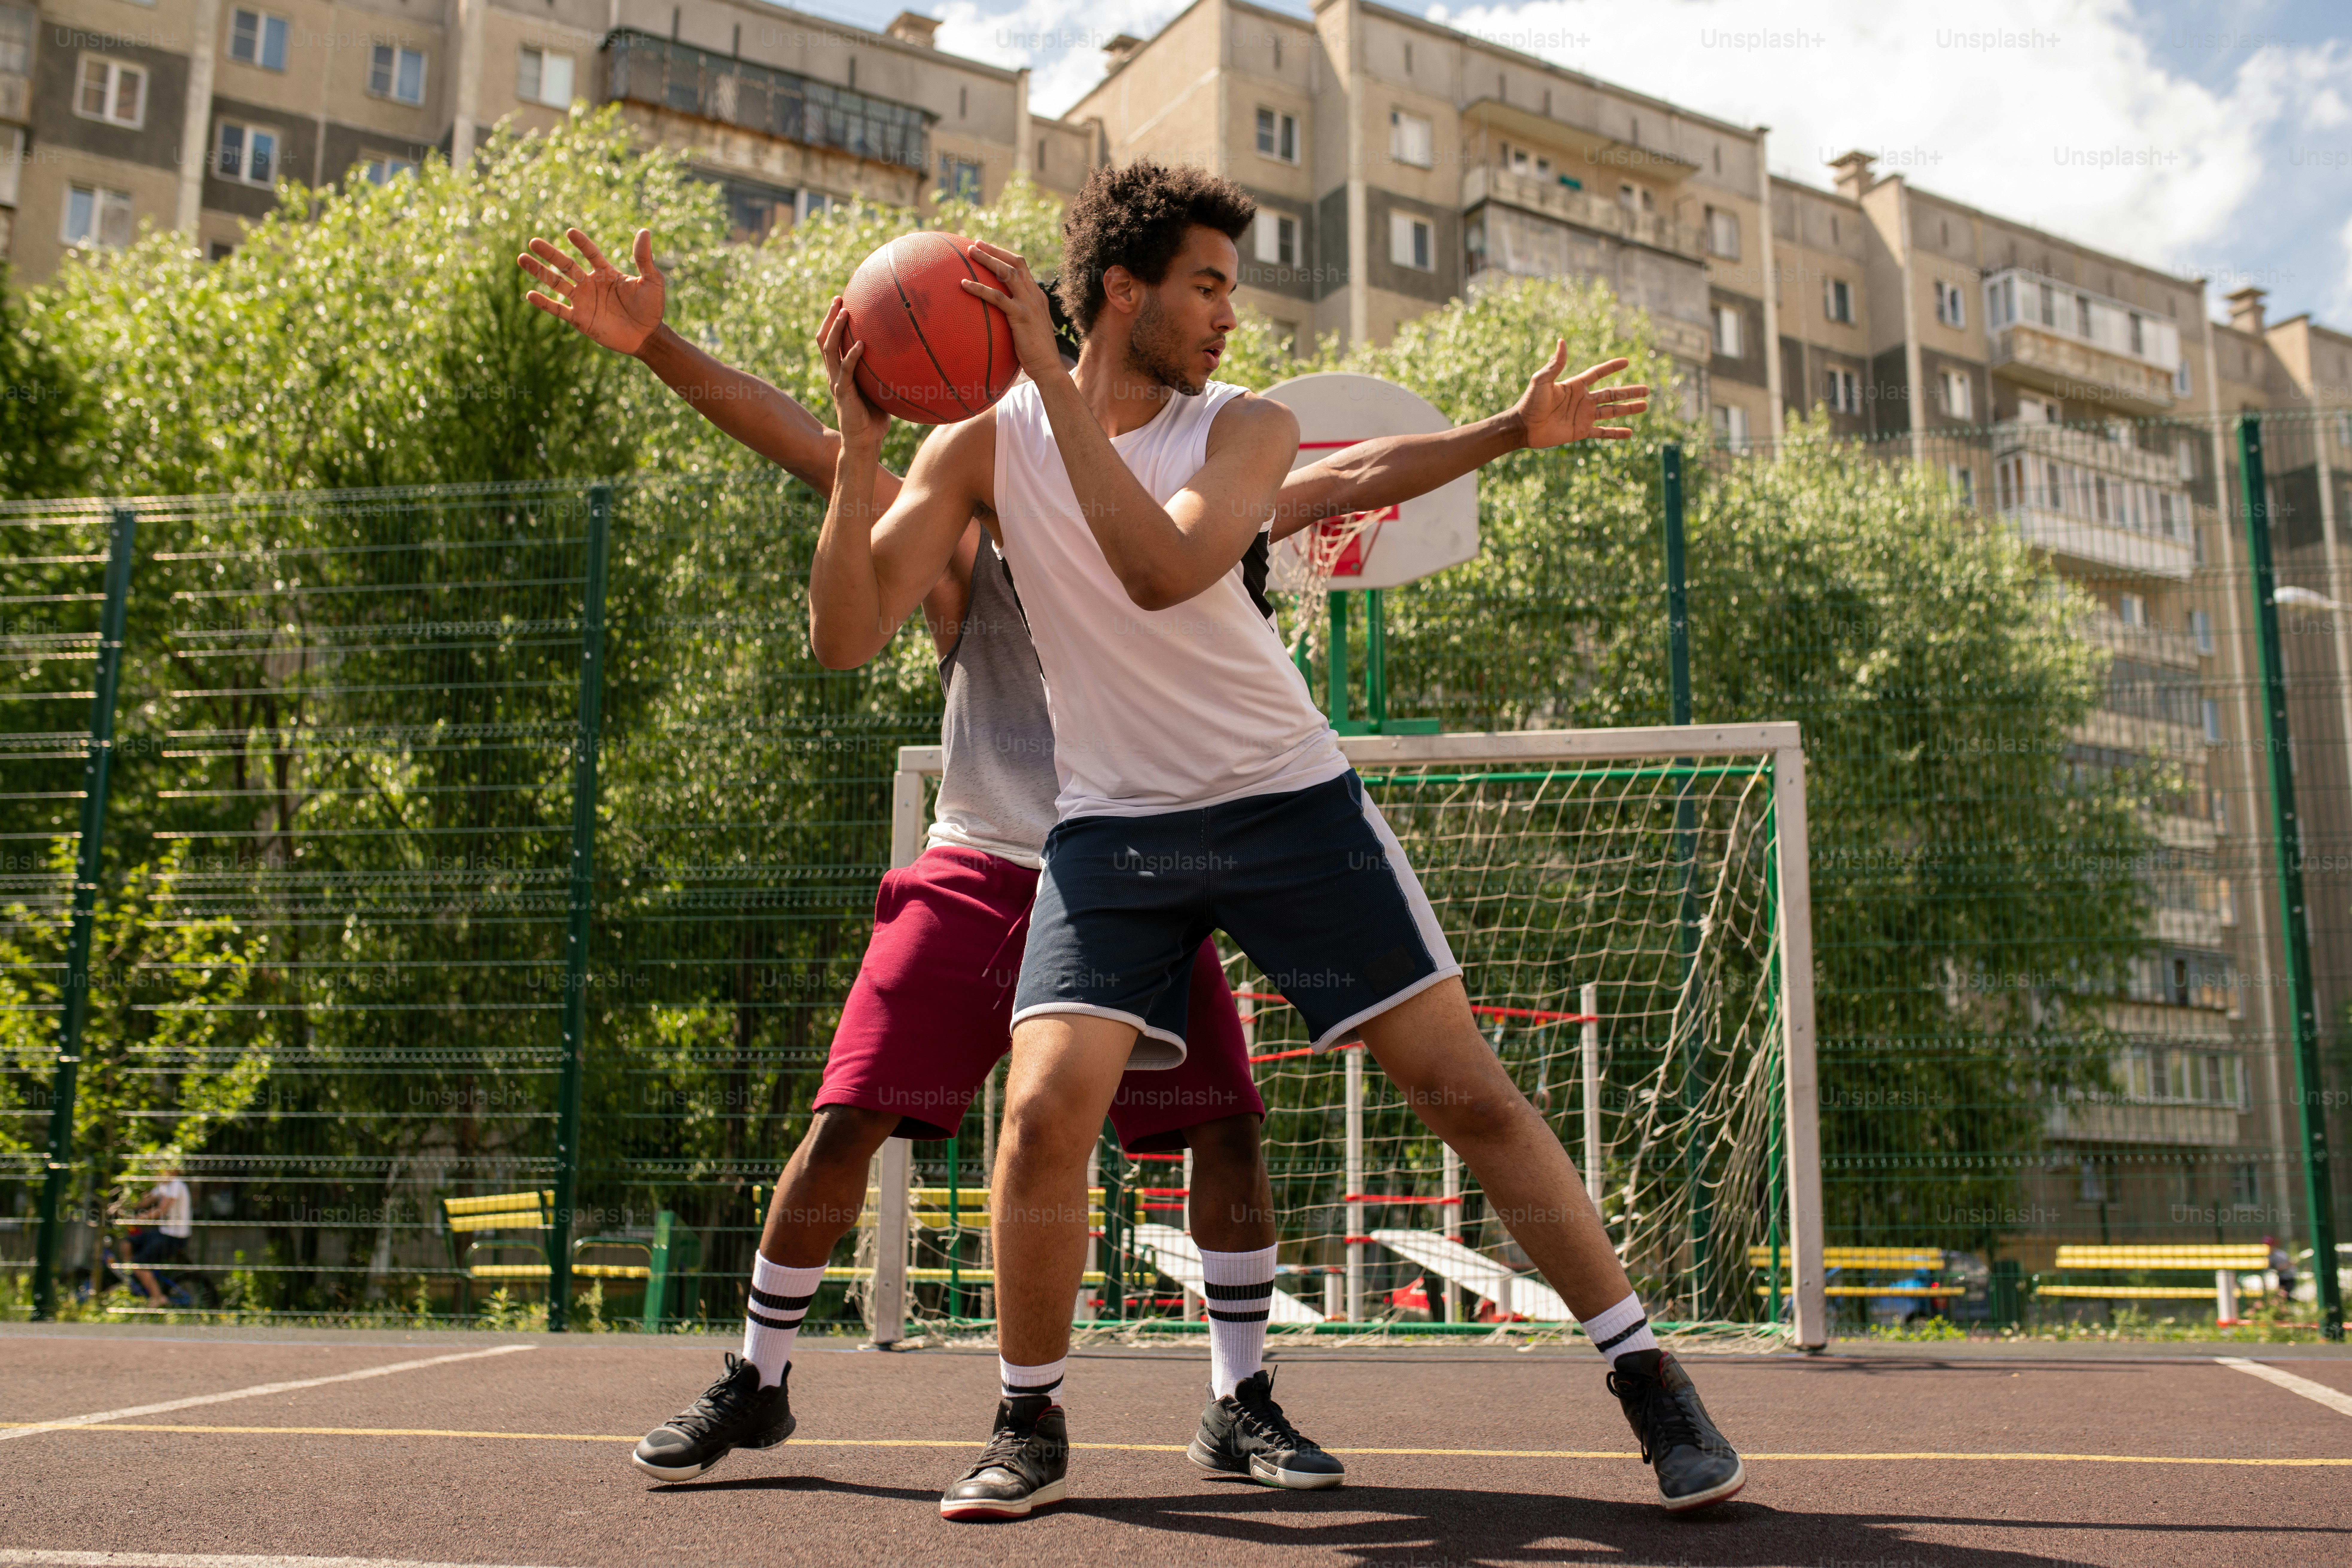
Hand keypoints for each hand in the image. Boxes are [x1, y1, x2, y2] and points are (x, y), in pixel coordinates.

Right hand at [519, 227, 665, 356]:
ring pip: (556, 283)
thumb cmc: (652, 308)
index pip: (590, 253)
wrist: (648, 337)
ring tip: (522, 258)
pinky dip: (544, 303)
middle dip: (549, 254)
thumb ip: (644, 258)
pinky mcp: (580, 319)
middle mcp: (591, 284)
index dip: (581, 243)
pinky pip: (558, 310)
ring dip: (539, 272)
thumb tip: (645, 231)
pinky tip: (529, 294)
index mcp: (606, 272)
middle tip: (533, 241)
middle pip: (566, 265)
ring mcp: (583, 301)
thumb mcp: (652, 281)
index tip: (570, 232)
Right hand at [820, 296, 886, 455]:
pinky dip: (852, 356)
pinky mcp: (843, 394)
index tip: (842, 302)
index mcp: (841, 372)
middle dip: (830, 317)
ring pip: (829, 350)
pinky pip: (846, 371)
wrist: (865, 443)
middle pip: (824, 340)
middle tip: (838, 298)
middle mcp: (834, 374)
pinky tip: (861, 343)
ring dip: (836, 329)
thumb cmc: (875, 419)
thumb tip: (909, 358)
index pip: (832, 342)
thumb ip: (885, 374)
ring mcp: (837, 383)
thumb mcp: (881, 391)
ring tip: (845, 311)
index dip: (833, 323)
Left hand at [960, 241, 1067, 381]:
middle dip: (995, 250)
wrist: (1048, 367)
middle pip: (1015, 263)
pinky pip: (997, 297)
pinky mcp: (1021, 316)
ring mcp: (1029, 304)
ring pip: (1007, 273)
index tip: (988, 249)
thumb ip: (1017, 315)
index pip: (1022, 267)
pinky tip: (964, 284)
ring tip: (970, 253)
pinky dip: (980, 288)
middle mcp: (1035, 295)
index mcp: (1037, 296)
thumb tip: (999, 315)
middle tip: (976, 243)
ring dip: (988, 260)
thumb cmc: (1035, 352)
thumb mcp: (1028, 328)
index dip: (1004, 255)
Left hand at [1514, 343, 1648, 448]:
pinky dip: (1616, 433)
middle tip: (1647, 389)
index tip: (1626, 362)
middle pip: (1611, 393)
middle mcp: (1583, 399)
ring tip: (1644, 406)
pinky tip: (1630, 433)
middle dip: (1629, 391)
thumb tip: (1562, 341)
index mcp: (1575, 385)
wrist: (1524, 427)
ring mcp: (1583, 415)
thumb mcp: (1541, 380)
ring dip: (1628, 409)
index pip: (1597, 373)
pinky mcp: (1581, 431)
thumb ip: (1555, 364)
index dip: (1611, 367)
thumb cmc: (1530, 402)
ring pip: (1611, 411)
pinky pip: (1602, 432)